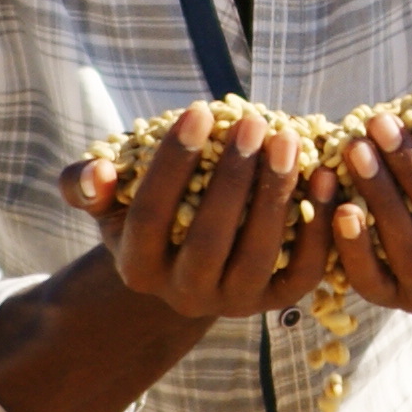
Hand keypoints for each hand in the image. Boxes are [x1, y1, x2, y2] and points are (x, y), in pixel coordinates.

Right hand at [57, 106, 332, 323]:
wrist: (189, 260)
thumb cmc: (146, 211)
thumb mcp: (110, 199)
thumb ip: (86, 183)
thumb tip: (94, 173)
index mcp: (137, 268)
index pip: (152, 213)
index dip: (175, 161)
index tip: (198, 109)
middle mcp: (184, 295)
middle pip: (210, 237)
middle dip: (234, 176)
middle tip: (255, 121)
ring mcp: (234, 302)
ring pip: (258, 252)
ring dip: (276, 193)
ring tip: (288, 139)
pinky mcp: (277, 301)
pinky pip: (304, 269)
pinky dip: (318, 225)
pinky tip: (325, 176)